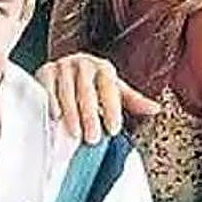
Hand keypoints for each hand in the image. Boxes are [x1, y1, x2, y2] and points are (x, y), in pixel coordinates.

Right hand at [36, 53, 159, 142]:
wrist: (64, 70)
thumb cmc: (92, 84)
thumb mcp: (113, 90)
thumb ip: (133, 101)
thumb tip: (156, 109)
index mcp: (103, 68)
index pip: (110, 87)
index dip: (112, 108)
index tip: (114, 129)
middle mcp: (83, 63)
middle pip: (87, 90)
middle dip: (90, 116)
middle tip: (93, 138)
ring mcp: (63, 66)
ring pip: (67, 91)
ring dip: (71, 115)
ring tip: (76, 134)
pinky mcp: (45, 71)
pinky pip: (48, 88)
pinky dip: (52, 104)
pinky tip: (56, 118)